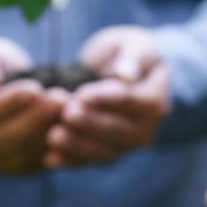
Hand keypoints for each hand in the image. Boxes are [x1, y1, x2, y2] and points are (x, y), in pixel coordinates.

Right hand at [0, 37, 65, 173]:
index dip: (7, 102)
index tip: (34, 88)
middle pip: (4, 138)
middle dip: (35, 118)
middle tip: (61, 98)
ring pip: (24, 153)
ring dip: (50, 131)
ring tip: (72, 109)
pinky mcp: (20, 168)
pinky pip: (40, 162)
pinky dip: (59, 147)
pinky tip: (76, 126)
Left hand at [45, 26, 170, 166]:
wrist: (124, 74)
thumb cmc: (129, 54)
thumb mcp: (135, 44)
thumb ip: (132, 57)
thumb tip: (125, 74)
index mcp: (156, 99)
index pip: (133, 101)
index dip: (107, 99)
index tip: (82, 94)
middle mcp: (146, 128)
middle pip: (119, 130)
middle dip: (90, 123)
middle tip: (66, 113)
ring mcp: (127, 144)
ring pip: (105, 151)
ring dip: (78, 146)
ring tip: (53, 136)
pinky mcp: (109, 153)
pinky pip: (91, 161)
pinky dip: (71, 162)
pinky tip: (50, 159)